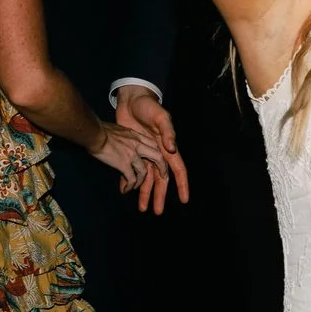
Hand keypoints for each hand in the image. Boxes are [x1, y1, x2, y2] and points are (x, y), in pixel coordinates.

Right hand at [88, 121, 171, 214]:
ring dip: (140, 182)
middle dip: (162, 169)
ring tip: (134, 187)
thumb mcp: (120, 130)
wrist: (94, 133)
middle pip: (158, 157)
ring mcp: (132, 154)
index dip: (159, 154)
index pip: (154, 145)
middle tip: (162, 178)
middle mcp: (138, 144)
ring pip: (143, 172)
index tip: (159, 162)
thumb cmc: (102, 131)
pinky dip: (130, 186)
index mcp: (137, 136)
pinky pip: (131, 178)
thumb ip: (127, 138)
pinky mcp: (124, 163)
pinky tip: (125, 190)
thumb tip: (126, 144)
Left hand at [115, 89, 189, 204]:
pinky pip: (132, 170)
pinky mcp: (132, 151)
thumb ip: (167, 132)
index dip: (182, 185)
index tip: (184, 200)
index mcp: (168, 148)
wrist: (130, 100)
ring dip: (145, 193)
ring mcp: (145, 154)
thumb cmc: (149, 107)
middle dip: (160, 196)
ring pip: (147, 179)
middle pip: (161, 180)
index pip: (178, 170)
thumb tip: (172, 148)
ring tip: (143, 208)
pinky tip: (126, 190)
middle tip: (157, 212)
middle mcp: (158, 154)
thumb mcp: (160, 117)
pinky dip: (130, 181)